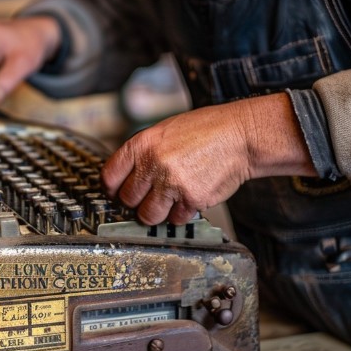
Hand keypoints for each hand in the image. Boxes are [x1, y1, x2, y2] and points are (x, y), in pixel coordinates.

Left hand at [101, 93, 316, 224]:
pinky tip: (188, 199)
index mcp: (142, 144)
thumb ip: (143, 153)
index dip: (111, 188)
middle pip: (128, 199)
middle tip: (147, 197)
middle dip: (136, 202)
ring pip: (148, 215)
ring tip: (167, 201)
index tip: (115, 193)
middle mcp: (153, 164)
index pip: (110, 175)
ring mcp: (172, 183)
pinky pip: (175, 219)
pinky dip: (180, 214)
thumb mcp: (164, 132)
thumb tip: (126, 176)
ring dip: (156, 213)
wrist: (239, 137)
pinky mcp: (191, 200)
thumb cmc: (205, 131)